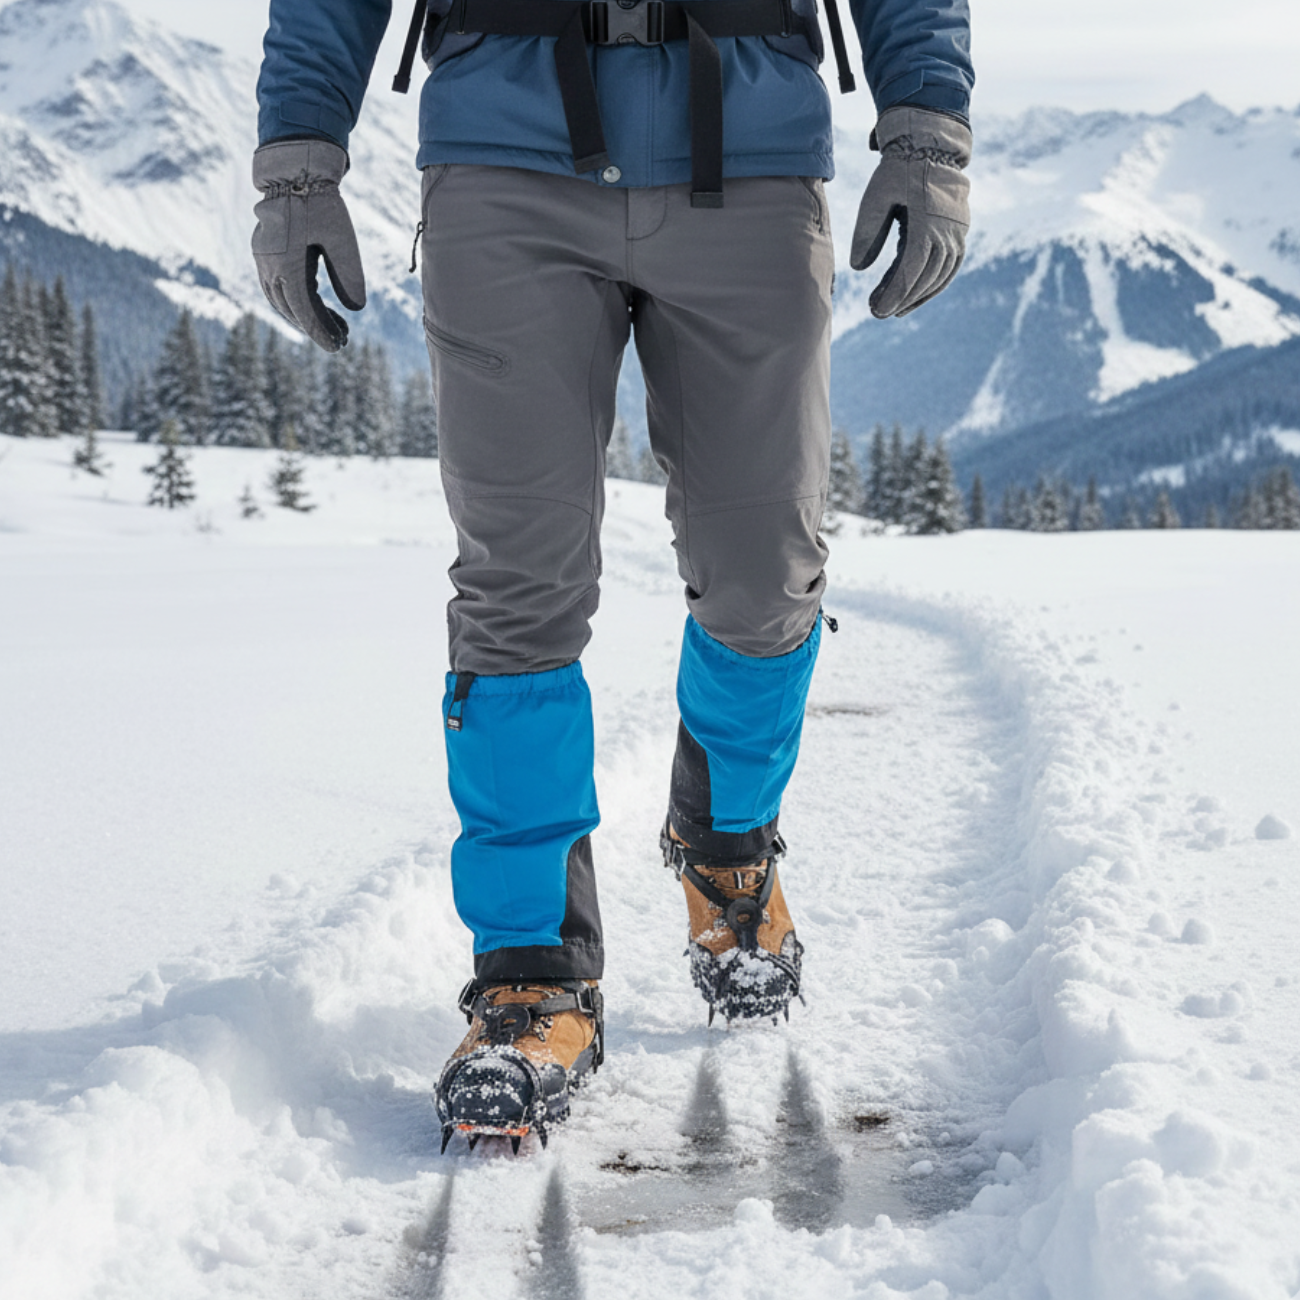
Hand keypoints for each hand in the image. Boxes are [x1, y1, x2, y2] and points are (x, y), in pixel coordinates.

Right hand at [252, 139, 365, 350]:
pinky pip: (278, 285)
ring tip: (336, 325)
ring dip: (305, 315)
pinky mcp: (266, 251)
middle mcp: (269, 265)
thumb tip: (355, 309)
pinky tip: (318, 304)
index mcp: (285, 264)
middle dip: (315, 328)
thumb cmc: (320, 203)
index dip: (319, 332)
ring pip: (281, 300)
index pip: (302, 311)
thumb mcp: (342, 239)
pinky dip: (297, 299)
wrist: (295, 170)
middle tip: (342, 339)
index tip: (337, 348)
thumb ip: (349, 275)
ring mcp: (264, 258)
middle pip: (290, 309)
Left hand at [850, 106, 970, 317]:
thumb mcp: (875, 197)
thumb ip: (867, 232)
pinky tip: (913, 296)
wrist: (930, 146)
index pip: (912, 269)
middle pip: (926, 277)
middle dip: (902, 299)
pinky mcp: (959, 233)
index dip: (895, 293)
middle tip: (878, 312)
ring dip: (917, 296)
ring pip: (940, 276)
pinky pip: (949, 268)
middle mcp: (948, 232)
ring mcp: (957, 233)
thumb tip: (858, 269)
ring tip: (893, 309)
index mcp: (927, 222)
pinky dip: (933, 285)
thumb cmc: (898, 171)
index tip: (877, 310)